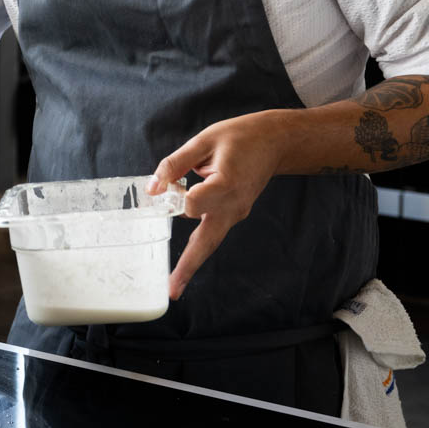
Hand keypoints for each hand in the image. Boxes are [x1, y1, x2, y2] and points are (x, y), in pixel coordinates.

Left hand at [146, 110, 290, 299]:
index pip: (194, 203)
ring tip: (175, 283)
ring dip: (193, 260)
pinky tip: (186, 257)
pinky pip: (214, 230)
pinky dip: (199, 243)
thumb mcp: (203, 140)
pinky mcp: (235, 213)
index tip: (163, 190)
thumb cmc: (240, 136)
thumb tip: (152, 188)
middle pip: (207, 241)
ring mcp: (236, 212)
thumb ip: (175, 164)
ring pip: (210, 241)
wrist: (276, 142)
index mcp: (226, 183)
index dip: (177, 199)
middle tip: (172, 290)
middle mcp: (233, 205)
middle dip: (189, 266)